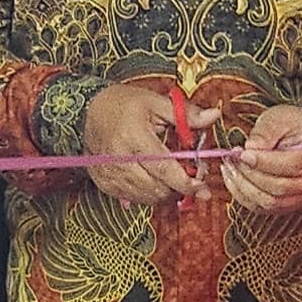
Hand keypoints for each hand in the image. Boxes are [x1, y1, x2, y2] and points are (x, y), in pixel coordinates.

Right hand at [79, 79, 203, 206]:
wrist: (88, 111)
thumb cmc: (123, 104)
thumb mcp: (156, 102)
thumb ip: (186, 114)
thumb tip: (213, 116)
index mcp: (134, 137)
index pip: (163, 168)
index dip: (185, 182)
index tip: (202, 186)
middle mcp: (119, 159)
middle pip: (157, 188)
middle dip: (179, 188)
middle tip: (192, 179)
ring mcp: (110, 174)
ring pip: (147, 198)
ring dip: (166, 193)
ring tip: (174, 178)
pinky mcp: (105, 183)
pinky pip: (134, 199)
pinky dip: (150, 194)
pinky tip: (156, 180)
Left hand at [222, 103, 301, 213]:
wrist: (298, 136)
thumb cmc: (291, 124)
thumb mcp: (279, 119)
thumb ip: (266, 132)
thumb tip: (250, 148)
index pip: (293, 165)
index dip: (266, 162)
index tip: (244, 153)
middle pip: (280, 188)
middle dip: (252, 174)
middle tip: (233, 158)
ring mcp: (301, 197)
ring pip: (269, 202)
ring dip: (244, 185)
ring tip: (230, 165)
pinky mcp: (284, 205)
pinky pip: (260, 207)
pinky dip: (242, 194)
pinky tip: (232, 176)